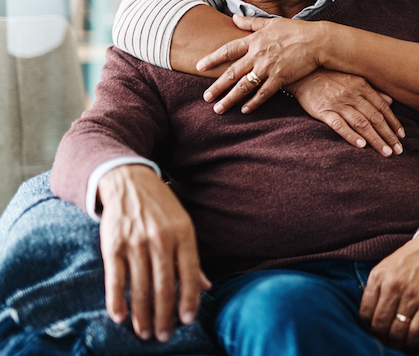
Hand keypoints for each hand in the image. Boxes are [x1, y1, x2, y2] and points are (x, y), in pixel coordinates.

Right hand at [98, 165, 210, 341]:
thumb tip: (206, 287)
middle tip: (164, 336)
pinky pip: (115, 278)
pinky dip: (116, 300)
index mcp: (183, 233)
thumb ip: (192, 258)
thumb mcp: (183, 225)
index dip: (189, 300)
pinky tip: (120, 317)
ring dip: (142, 314)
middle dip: (165, 315)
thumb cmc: (161, 208)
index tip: (188, 320)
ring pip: (140, 287)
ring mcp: (136, 242)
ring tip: (145, 332)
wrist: (129, 181)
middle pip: (164, 285)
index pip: (190, 273)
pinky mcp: (112, 245)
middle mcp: (160, 239)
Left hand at [197, 15, 323, 113]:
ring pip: (244, 86)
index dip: (213, 58)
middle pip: (232, 73)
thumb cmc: (295, 30)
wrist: (317, 41)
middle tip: (206, 97)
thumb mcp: (271, 23)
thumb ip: (251, 23)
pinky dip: (253, 103)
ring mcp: (268, 68)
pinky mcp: (281, 78)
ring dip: (230, 99)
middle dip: (217, 86)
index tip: (199, 66)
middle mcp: (258, 55)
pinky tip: (244, 110)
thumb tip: (234, 18)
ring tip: (218, 108)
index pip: (228, 50)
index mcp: (254, 40)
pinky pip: (264, 93)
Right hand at [288, 70, 404, 155]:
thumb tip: (390, 101)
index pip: (382, 108)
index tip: (402, 136)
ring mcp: (338, 103)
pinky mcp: (323, 111)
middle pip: (375, 118)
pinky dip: (351, 135)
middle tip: (398, 150)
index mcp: (362, 86)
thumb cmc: (330, 77)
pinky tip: (361, 145)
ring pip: (361, 123)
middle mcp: (352, 95)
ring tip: (386, 152)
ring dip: (375, 139)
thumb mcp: (353, 78)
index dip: (394, 122)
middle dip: (388, 135)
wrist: (302, 74)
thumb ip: (372, 90)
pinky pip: (339, 125)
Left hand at [360, 231, 418, 349]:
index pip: (365, 312)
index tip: (373, 328)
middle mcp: (393, 286)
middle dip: (380, 336)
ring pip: (397, 331)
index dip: (367, 325)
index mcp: (379, 276)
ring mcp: (412, 295)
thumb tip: (368, 314)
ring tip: (396, 343)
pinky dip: (412, 342)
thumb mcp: (386, 265)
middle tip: (384, 339)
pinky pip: (416, 331)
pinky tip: (411, 341)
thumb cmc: (410, 258)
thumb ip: (376, 287)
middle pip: (379, 324)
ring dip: (395, 342)